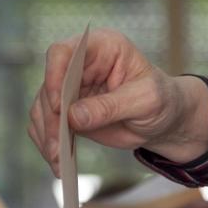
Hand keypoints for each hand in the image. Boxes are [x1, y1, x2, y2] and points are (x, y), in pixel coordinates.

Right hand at [28, 28, 207, 175]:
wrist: (164, 121)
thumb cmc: (162, 100)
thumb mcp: (146, 101)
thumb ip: (112, 106)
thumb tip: (75, 116)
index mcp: (102, 47)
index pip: (65, 52)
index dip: (54, 75)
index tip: (56, 104)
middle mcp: (81, 65)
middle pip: (49, 84)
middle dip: (50, 117)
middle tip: (57, 145)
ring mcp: (72, 89)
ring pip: (43, 107)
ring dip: (47, 134)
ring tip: (58, 159)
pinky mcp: (68, 112)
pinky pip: (47, 125)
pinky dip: (49, 143)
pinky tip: (58, 161)